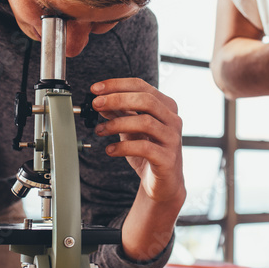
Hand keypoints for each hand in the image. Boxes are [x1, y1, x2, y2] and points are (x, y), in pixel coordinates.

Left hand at [91, 78, 185, 208]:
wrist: (163, 183)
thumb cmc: (149, 153)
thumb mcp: (132, 129)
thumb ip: (120, 114)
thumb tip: (100, 101)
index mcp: (166, 106)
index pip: (141, 86)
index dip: (117, 85)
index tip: (95, 89)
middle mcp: (173, 119)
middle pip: (146, 100)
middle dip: (117, 100)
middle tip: (96, 105)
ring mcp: (172, 138)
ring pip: (145, 122)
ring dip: (117, 123)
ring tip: (100, 130)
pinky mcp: (168, 158)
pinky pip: (144, 147)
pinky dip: (123, 147)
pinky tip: (110, 150)